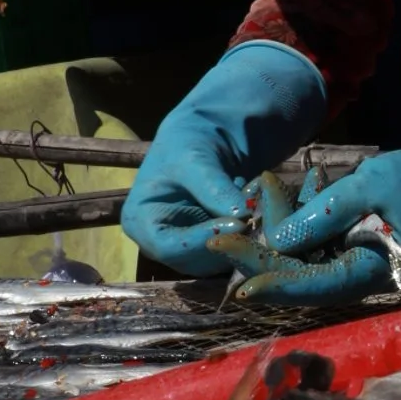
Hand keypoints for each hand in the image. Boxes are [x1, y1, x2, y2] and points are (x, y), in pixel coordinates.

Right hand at [120, 41, 326, 274]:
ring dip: (243, 238)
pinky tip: (260, 208)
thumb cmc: (188, 142)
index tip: (239, 223)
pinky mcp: (210, 249)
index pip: (168, 246)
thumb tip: (242, 216)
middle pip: (195, 260)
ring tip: (258, 204)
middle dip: (230, 240)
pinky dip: (250, 234)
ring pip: (218, 260)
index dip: (203, 240)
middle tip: (260, 216)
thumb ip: (213, 187)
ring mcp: (186, 249)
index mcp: (140, 221)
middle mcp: (159, 243)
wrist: (204, 139)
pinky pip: (234, 251)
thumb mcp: (196, 158)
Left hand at [235, 30, 400, 305]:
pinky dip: (305, 218)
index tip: (231, 270)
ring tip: (268, 187)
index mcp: (369, 271)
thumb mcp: (370, 185)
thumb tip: (274, 241)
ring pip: (306, 256)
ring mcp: (361, 263)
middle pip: (299, 274)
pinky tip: (300, 187)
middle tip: (221, 234)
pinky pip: (321, 241)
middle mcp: (361, 276)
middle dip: (261, 251)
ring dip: (283, 226)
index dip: (267, 279)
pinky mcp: (361, 248)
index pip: (308, 285)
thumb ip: (322, 213)